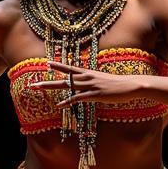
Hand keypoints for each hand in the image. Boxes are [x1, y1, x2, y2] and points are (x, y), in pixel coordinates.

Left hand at [27, 61, 146, 107]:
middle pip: (65, 77)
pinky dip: (68, 101)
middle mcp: (88, 77)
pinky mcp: (95, 94)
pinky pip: (78, 98)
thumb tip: (91, 86)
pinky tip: (59, 105)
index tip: (47, 63)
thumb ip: (96, 82)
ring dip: (52, 86)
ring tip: (39, 88)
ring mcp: (91, 85)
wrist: (133, 85)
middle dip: (48, 80)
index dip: (59, 66)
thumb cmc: (120, 84)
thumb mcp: (105, 81)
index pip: (71, 68)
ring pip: (67, 85)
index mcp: (90, 73)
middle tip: (34, 83)